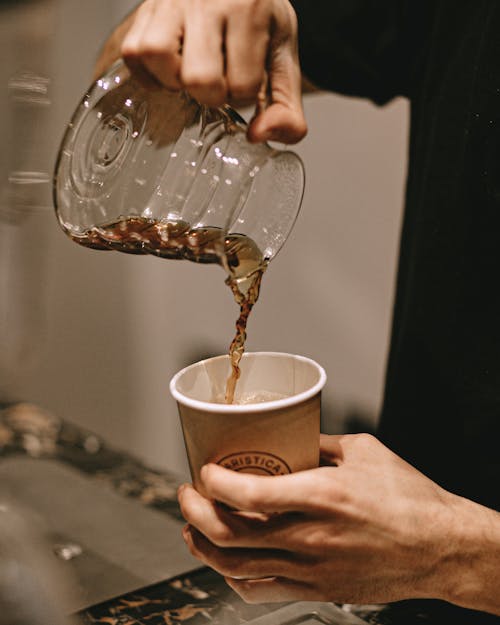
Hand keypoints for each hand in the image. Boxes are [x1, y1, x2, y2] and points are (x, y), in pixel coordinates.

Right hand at [108, 0, 305, 143]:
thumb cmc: (258, 24)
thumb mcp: (282, 61)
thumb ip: (285, 108)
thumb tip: (258, 136)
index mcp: (251, 8)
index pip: (243, 84)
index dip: (244, 95)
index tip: (245, 79)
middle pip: (200, 77)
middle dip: (211, 95)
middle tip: (217, 82)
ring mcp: (172, 0)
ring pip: (157, 56)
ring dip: (174, 81)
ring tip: (189, 76)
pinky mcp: (147, 8)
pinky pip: (134, 53)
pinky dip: (149, 73)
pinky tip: (169, 72)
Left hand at [177, 433, 458, 604]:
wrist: (440, 548)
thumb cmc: (409, 499)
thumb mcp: (363, 451)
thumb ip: (319, 443)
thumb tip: (289, 435)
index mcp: (324, 496)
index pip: (249, 496)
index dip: (214, 484)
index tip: (204, 471)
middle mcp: (311, 538)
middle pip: (230, 535)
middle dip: (194, 513)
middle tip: (187, 494)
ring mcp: (311, 570)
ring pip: (236, 568)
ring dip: (204, 546)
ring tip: (192, 527)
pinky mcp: (316, 590)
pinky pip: (260, 590)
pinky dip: (233, 577)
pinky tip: (227, 561)